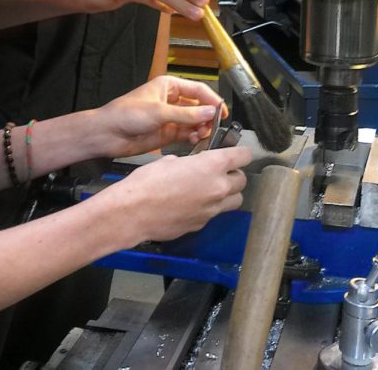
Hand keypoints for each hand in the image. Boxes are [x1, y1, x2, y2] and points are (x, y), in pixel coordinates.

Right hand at [95, 146, 251, 244]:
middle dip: (233, 174)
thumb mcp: (170, 160)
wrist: (133, 212)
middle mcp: (218, 188)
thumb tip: (193, 166)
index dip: (241, 153)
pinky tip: (191, 204)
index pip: (243, 156)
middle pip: (242, 180)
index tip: (237, 153)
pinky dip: (208, 208)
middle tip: (219, 171)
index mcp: (212, 165)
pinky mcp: (202, 224)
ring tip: (210, 189)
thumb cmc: (147, 181)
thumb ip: (191, 163)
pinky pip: (213, 213)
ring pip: (234, 200)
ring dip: (227, 193)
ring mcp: (212, 209)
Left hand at [96, 76, 226, 156]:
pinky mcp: (167, 134)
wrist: (107, 134)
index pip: (198, 90)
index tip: (222, 112)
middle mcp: (172, 101)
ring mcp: (170, 118)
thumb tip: (210, 112)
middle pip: (199, 106)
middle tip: (214, 127)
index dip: (212, 100)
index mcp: (169, 86)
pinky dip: (194, 137)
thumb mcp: (159, 112)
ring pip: (195, 122)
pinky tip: (195, 139)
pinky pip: (187, 134)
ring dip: (201, 128)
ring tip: (203, 135)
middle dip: (208, 116)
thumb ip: (186, 114)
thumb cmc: (126, 114)